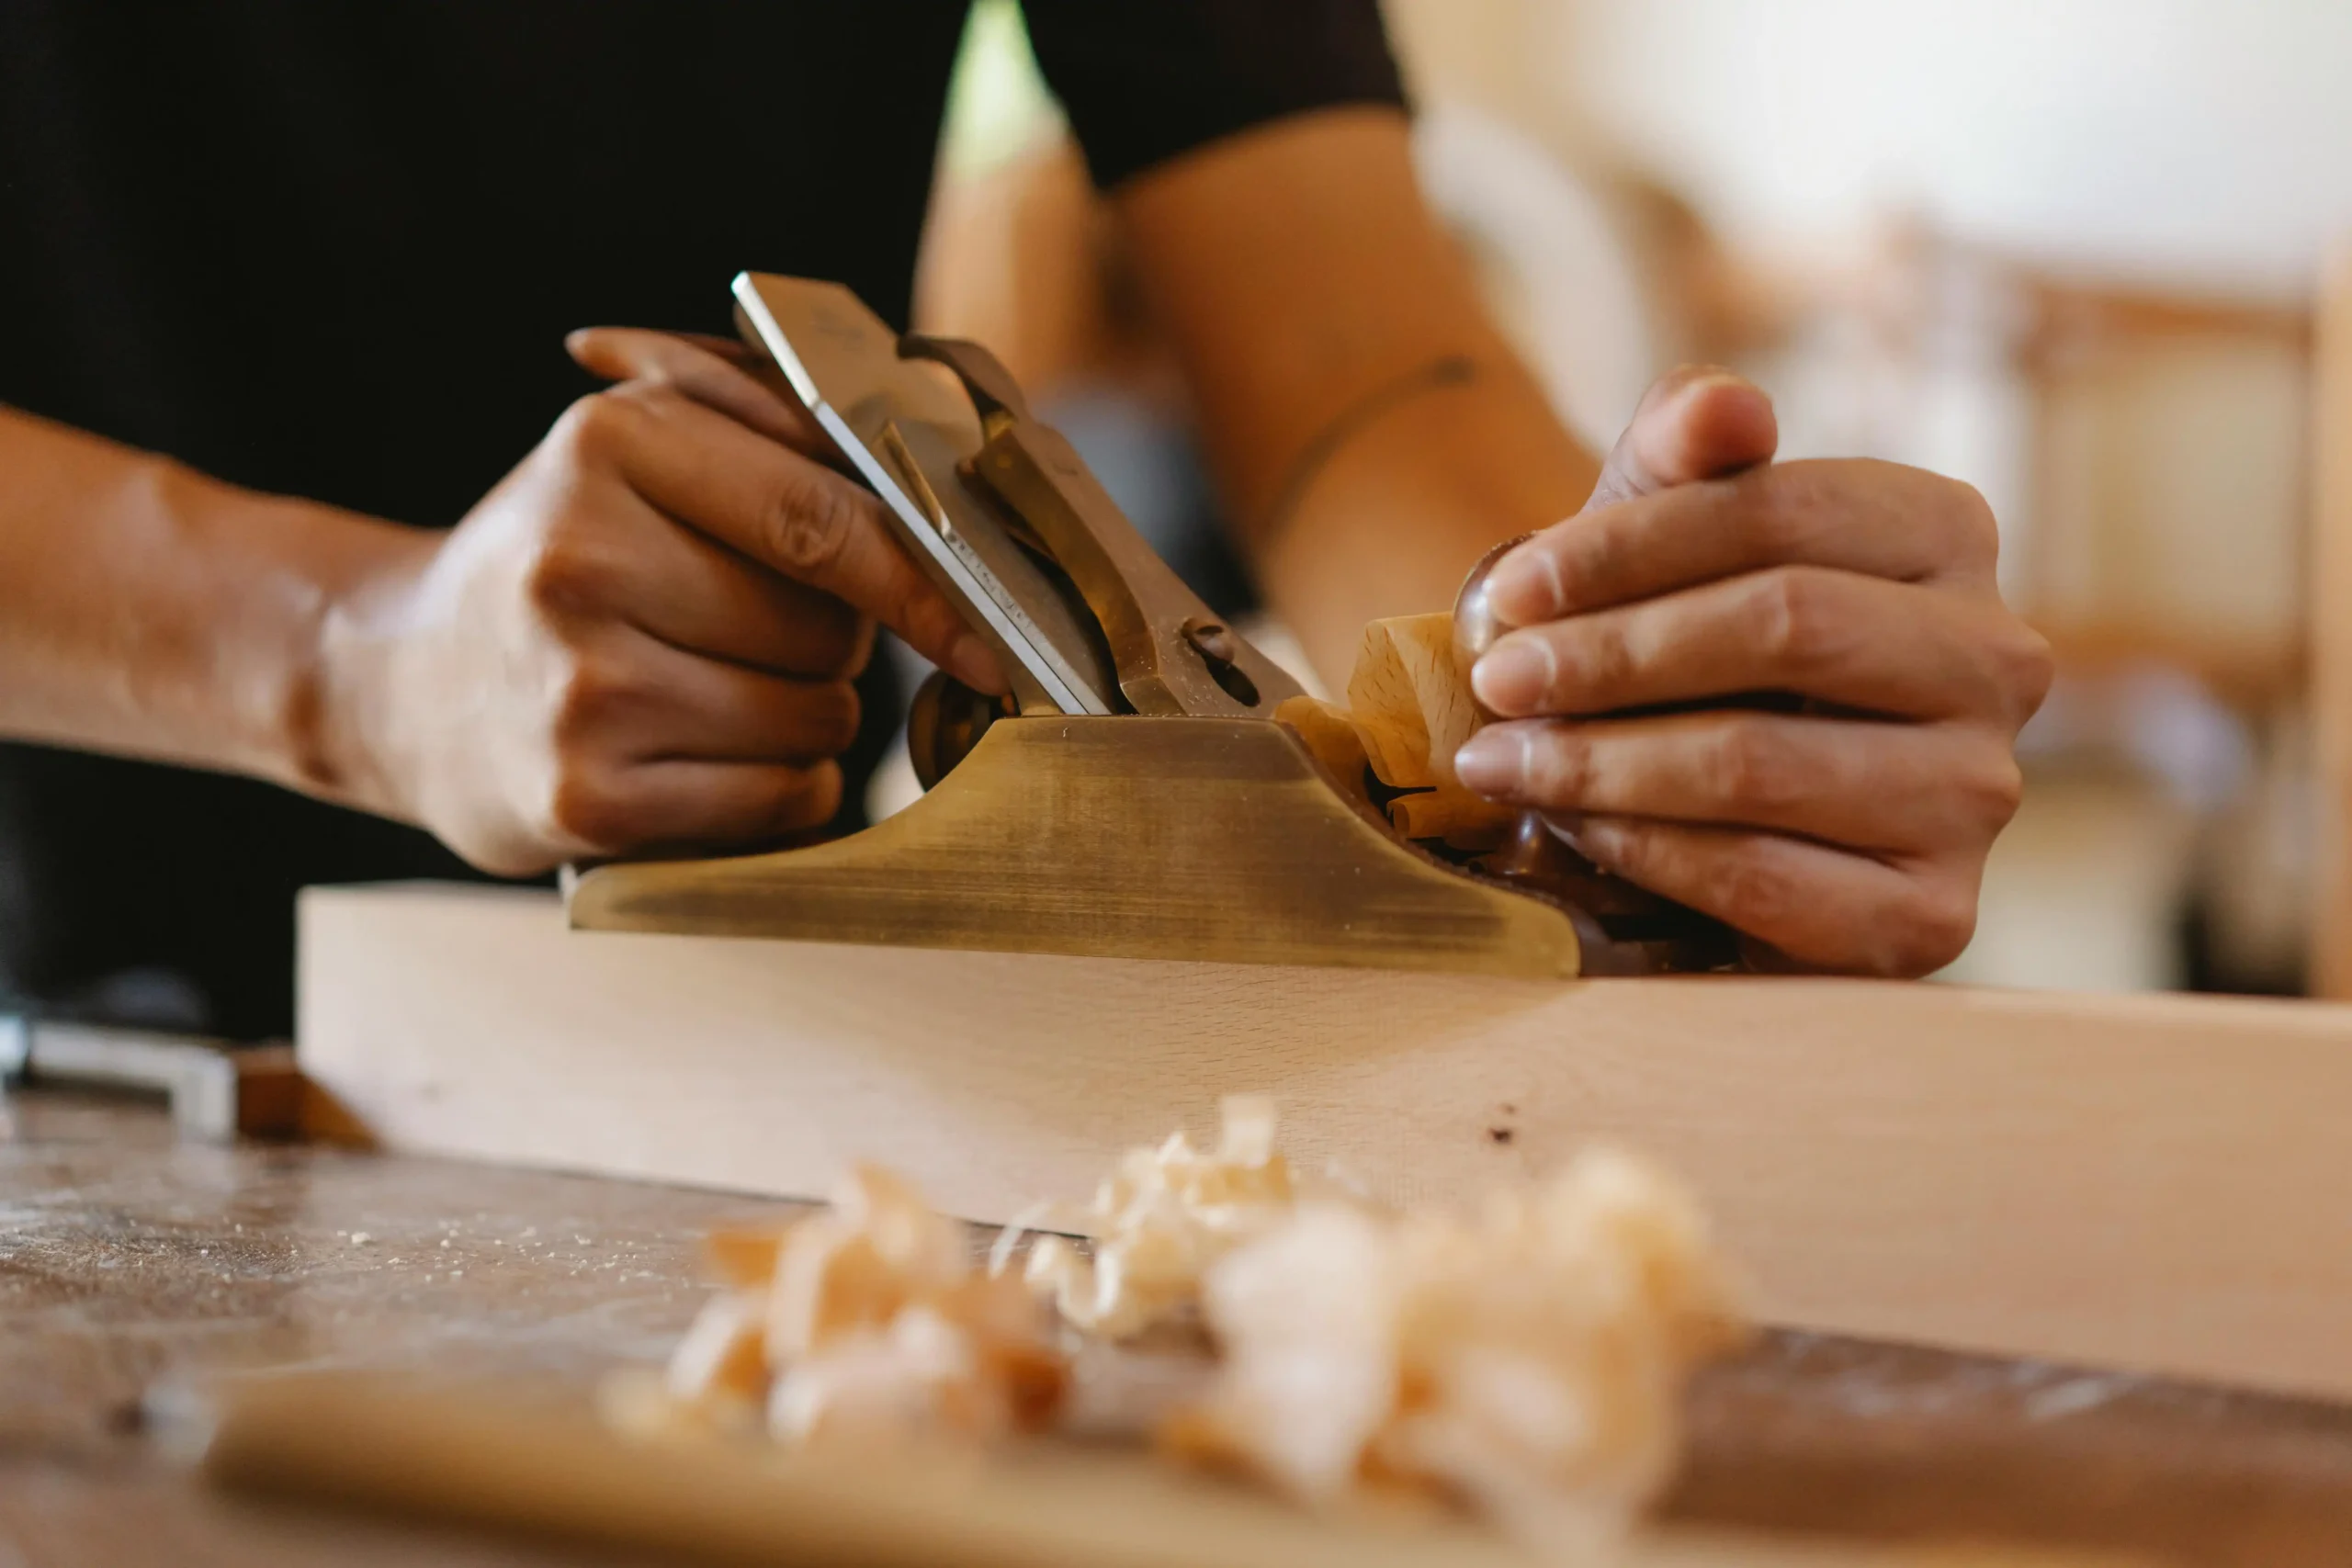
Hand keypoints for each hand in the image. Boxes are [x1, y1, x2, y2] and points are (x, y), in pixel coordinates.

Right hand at [323, 329, 1001, 874]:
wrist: (397, 681)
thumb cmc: (557, 558)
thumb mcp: (632, 448)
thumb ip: (772, 426)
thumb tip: (937, 463)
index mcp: (610, 445)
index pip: (824, 518)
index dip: (927, 580)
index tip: (987, 625)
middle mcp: (584, 562)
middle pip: (826, 630)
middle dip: (834, 642)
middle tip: (755, 634)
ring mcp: (581, 689)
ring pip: (812, 721)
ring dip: (804, 717)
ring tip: (714, 691)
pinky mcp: (587, 799)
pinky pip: (777, 798)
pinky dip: (778, 788)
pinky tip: (706, 757)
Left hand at [1451, 367, 2052, 976]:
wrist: (1687, 801)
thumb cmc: (1675, 645)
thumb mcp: (1659, 534)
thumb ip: (1680, 449)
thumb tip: (1724, 406)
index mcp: (1947, 534)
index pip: (1783, 511)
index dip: (1629, 546)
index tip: (1509, 587)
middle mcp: (1996, 658)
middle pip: (1785, 624)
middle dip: (1611, 655)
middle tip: (1494, 681)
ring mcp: (1977, 794)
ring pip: (1761, 761)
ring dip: (1601, 762)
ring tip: (1501, 761)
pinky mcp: (1932, 917)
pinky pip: (1762, 877)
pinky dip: (1644, 849)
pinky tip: (1573, 827)